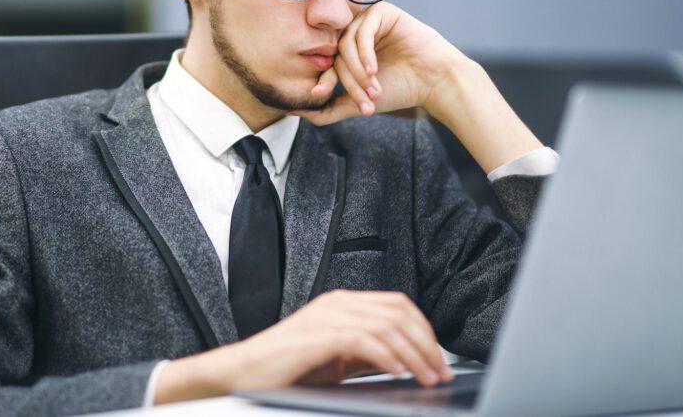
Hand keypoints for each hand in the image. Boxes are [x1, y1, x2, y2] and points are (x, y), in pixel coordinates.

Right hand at [154, 290, 453, 403]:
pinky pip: (363, 340)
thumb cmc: (288, 368)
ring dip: (413, 354)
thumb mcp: (338, 359)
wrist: (243, 372)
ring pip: (386, 325)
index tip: (439, 360)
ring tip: (425, 378)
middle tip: (440, 372)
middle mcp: (337, 303)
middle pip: (398, 312)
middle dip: (426, 343)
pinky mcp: (316, 336)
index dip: (425, 330)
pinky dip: (387, 357)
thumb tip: (407, 362)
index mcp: (343, 303)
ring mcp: (326, 316)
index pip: (398, 304)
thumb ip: (368, 354)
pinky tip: (398, 374)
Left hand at [291, 2, 466, 125]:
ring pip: (346, 44)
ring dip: (358, 71)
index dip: (324, 81)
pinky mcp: (382, 12)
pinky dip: (365, 53)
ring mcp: (367, 20)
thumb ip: (327, 109)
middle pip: (336, 55)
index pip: (326, 63)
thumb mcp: (357, 103)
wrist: (433, 81)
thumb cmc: (399, 90)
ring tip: (374, 89)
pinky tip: (375, 69)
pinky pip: (363, 30)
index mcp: (346, 50)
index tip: (320, 96)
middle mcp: (354, 32)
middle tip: (365, 103)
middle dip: (349, 82)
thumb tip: (295, 110)